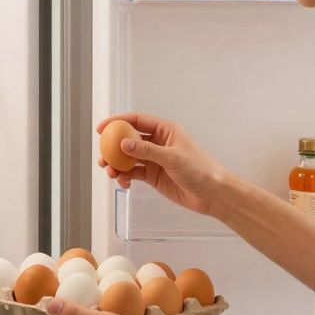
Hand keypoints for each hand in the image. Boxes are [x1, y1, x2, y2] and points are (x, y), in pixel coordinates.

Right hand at [97, 113, 229, 215]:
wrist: (212, 193)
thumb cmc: (200, 169)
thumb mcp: (172, 157)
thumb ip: (147, 151)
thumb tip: (123, 144)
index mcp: (165, 130)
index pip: (136, 121)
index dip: (117, 122)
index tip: (102, 129)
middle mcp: (158, 143)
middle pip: (128, 140)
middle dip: (113, 148)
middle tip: (102, 156)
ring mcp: (154, 160)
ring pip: (129, 158)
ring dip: (117, 165)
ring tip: (111, 173)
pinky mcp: (153, 175)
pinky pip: (134, 173)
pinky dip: (125, 177)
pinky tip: (124, 183)